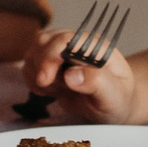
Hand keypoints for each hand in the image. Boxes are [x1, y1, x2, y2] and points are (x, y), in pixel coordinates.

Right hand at [19, 29, 136, 122]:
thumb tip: (71, 75)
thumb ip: (96, 83)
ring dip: (36, 73)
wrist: (113, 106)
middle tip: (50, 89)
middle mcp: (76, 44)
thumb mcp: (114, 96)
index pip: (65, 40)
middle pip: (44, 42)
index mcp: (94, 46)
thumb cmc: (117, 99)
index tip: (44, 79)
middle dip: (41, 67)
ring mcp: (61, 52)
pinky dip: (32, 79)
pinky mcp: (50, 63)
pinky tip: (50, 90)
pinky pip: (29, 65)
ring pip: (34, 52)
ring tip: (56, 90)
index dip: (50, 58)